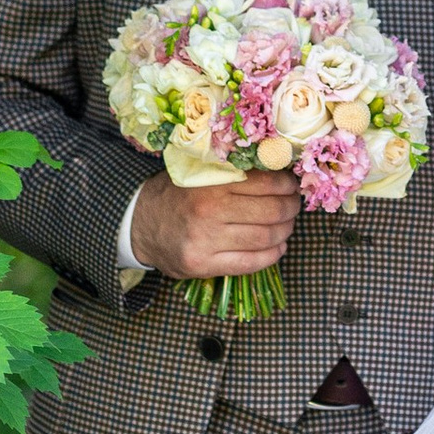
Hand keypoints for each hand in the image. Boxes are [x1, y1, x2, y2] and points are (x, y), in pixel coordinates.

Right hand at [130, 169, 299, 283]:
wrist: (139, 225)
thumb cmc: (175, 194)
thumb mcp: (198, 173)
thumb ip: (232, 171)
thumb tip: (278, 167)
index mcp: (209, 184)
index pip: (264, 183)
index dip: (286, 184)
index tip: (291, 185)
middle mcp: (209, 213)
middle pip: (271, 212)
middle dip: (291, 208)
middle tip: (294, 205)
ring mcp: (206, 242)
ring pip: (265, 238)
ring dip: (285, 231)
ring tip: (286, 225)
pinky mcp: (204, 265)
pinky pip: (251, 263)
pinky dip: (272, 255)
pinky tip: (277, 247)